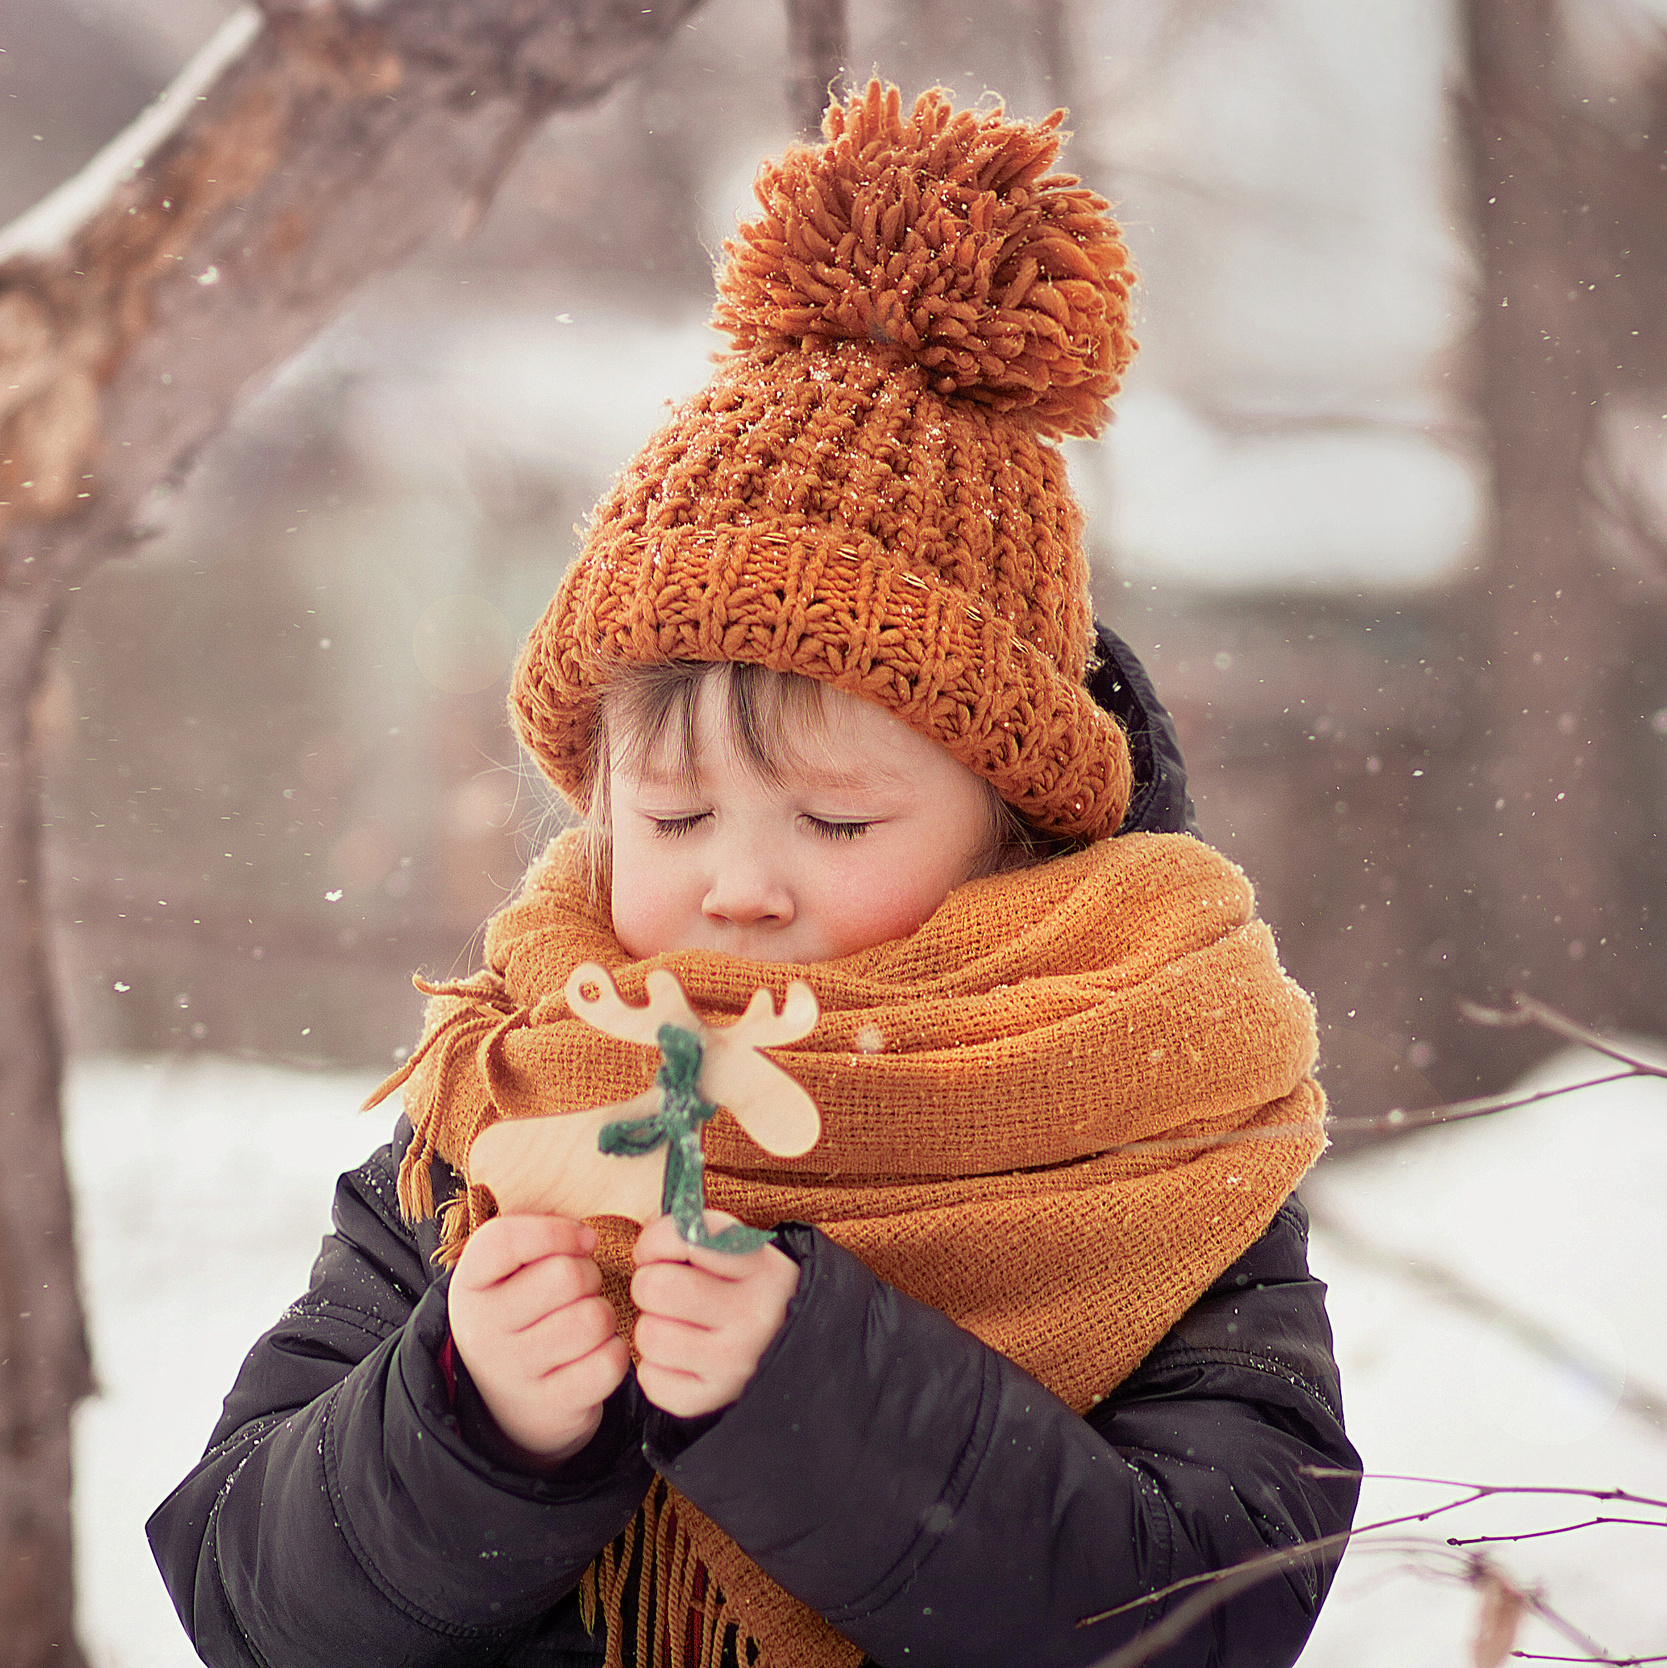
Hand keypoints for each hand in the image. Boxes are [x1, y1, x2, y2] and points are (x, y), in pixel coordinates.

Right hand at [448, 1214, 629, 1466]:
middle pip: (566, 1276)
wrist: (503, 1404)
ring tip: (586, 1322)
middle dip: (589, 1275)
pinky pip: (608, 1362)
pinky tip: (595, 1354)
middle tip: (581, 1290)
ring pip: (593, 1319)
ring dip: (603, 1315)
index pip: (504, 1240)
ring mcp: (514, 1374)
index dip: (556, 1230)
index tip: (584, 1239)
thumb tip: (587, 1238)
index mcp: (469, 1286)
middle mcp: (482, 1331)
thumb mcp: (506, 1276)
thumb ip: (538, 1241)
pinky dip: (613, 1352)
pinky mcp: (549, 1407)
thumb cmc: (520, 1317)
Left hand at [630, 1212, 798, 1418]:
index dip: (657, 1241)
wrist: (796, 1352)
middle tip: (667, 1293)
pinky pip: (651, 1379)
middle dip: (650, 1284)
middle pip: (656, 1287)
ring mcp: (735, 1363)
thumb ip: (699, 1235)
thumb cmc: (752, 1292)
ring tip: (679, 1326)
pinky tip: (682, 1359)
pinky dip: (656, 1369)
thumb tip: (645, 1250)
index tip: (658, 1253)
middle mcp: (755, 1316)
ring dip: (653, 1327)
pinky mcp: (714, 1398)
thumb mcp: (746, 1253)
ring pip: (648, 1334)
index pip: (687, 1237)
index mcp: (764, 1267)